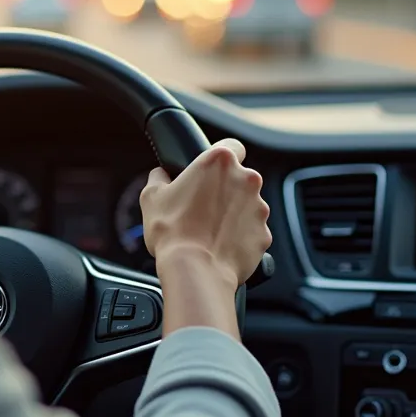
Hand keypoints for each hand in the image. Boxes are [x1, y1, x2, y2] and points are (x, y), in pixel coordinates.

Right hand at [139, 139, 271, 288]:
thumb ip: (159, 178)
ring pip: (248, 205)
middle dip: (225, 190)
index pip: (231, 145)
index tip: (211, 170)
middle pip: (239, 178)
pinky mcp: (264, 234)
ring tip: (210, 231)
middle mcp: (246, 180)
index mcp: (219, 162)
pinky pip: (253, 231)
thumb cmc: (173, 232)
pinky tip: (220, 245)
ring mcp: (259, 208)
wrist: (195, 270)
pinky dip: (241, 237)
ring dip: (233, 214)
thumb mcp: (151, 197)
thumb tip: (160, 176)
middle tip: (202, 206)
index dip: (219, 157)